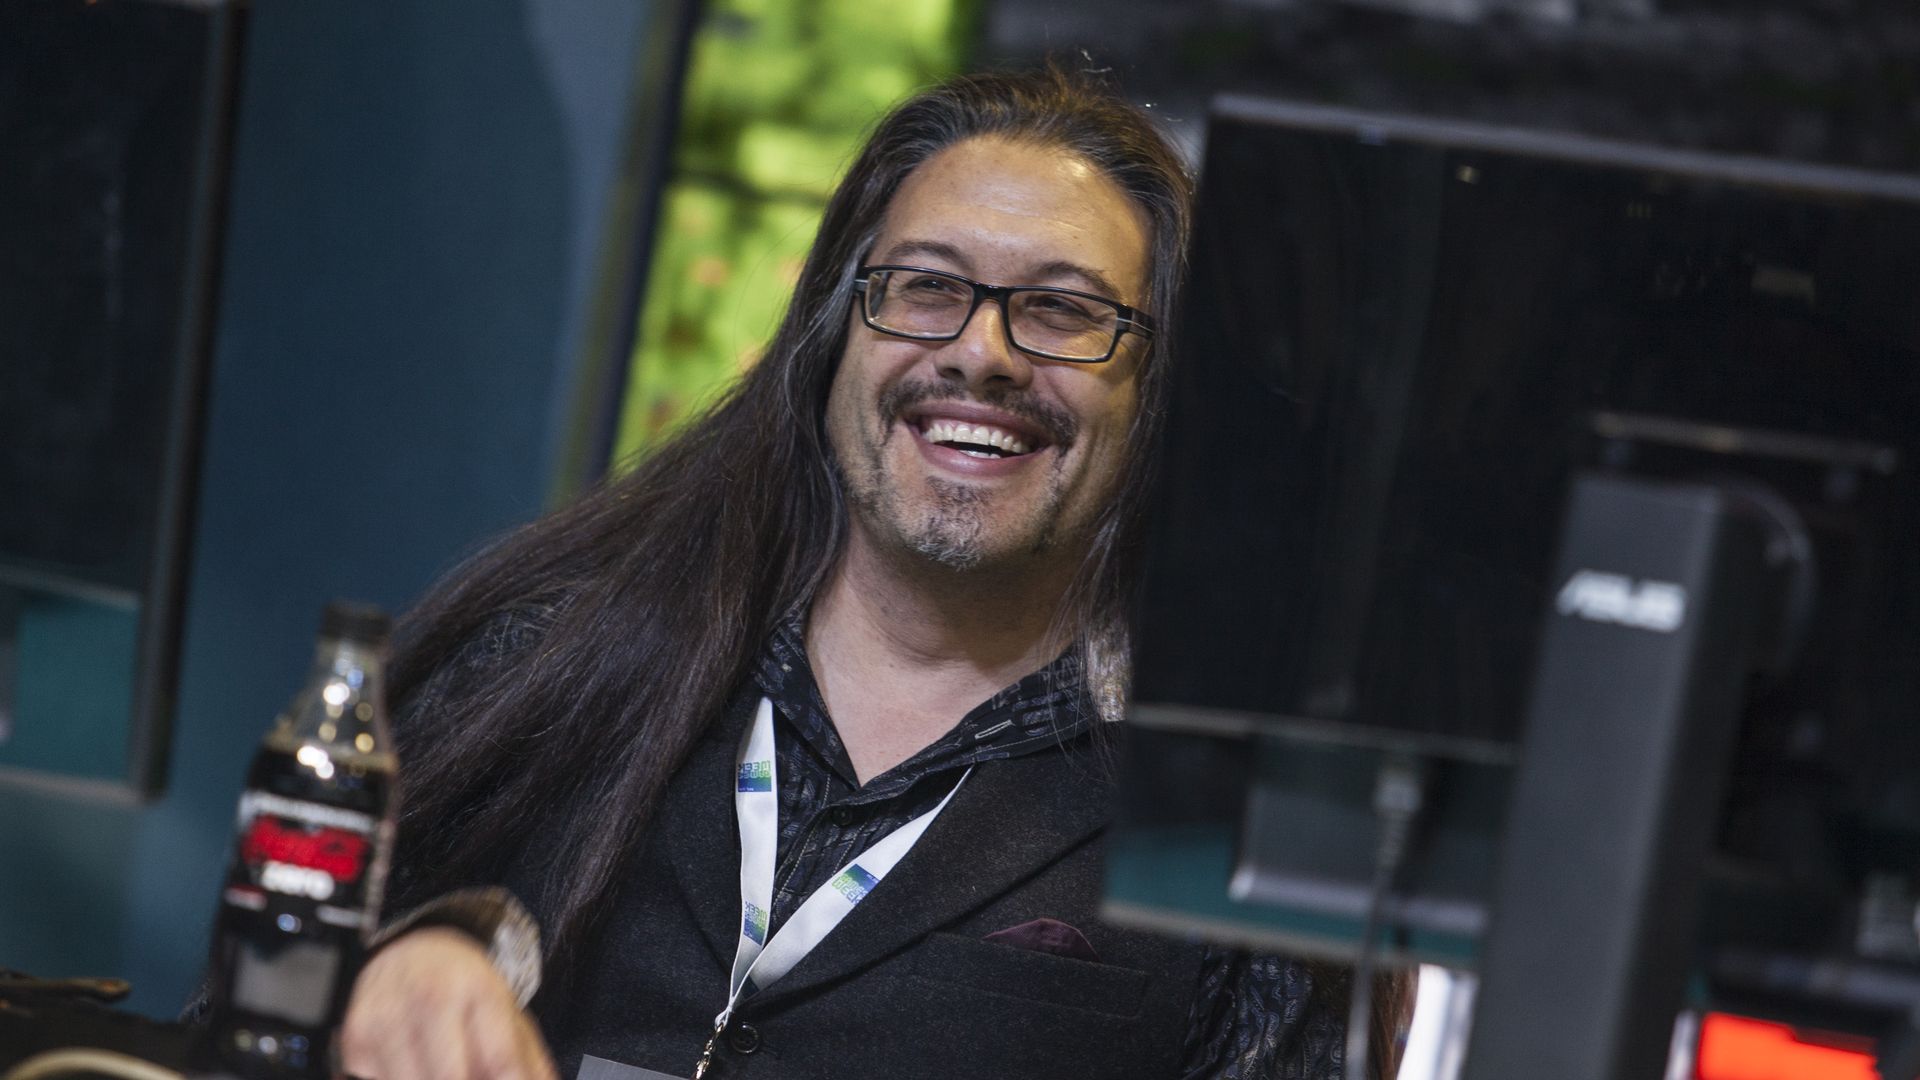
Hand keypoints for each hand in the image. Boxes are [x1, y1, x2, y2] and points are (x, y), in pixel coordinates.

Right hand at [339, 927, 557, 1079]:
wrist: (410, 953)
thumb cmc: (464, 991)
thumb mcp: (506, 1014)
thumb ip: (527, 1063)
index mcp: (480, 992)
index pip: (500, 1058)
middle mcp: (431, 1000)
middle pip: (451, 1078)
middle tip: (472, 1075)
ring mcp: (388, 1020)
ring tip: (446, 1068)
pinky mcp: (355, 1041)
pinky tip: (414, 1069)